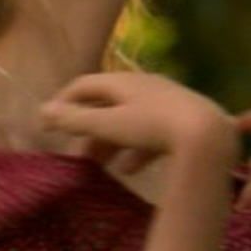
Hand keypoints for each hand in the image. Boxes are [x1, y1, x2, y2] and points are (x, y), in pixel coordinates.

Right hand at [39, 71, 237, 174]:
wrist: (209, 135)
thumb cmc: (154, 126)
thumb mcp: (110, 124)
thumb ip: (76, 120)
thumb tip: (42, 111)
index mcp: (124, 81)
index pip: (84, 85)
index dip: (63, 102)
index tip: (48, 124)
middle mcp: (144, 85)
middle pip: (107, 105)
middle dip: (88, 129)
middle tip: (74, 154)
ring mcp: (166, 102)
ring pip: (128, 121)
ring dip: (110, 142)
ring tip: (98, 165)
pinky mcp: (183, 122)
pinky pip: (151, 133)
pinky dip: (134, 150)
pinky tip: (129, 169)